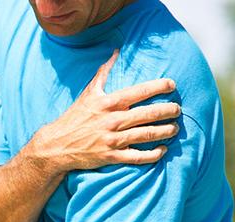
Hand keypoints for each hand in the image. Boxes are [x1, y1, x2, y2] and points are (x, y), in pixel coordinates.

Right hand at [31, 49, 181, 170]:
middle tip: (177, 109)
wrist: (56, 145)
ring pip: (146, 135)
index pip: (140, 92)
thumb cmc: (74, 117)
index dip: (159, 87)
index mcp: (108, 102)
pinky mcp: (111, 156)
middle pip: (148, 114)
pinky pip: (137, 157)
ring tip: (175, 128)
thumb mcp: (88, 92)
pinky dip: (153, 154)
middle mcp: (112, 120)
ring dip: (165, 131)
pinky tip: (162, 150)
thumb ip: (104, 72)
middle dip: (168, 111)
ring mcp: (112, 140)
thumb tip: (115, 51)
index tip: (172, 85)